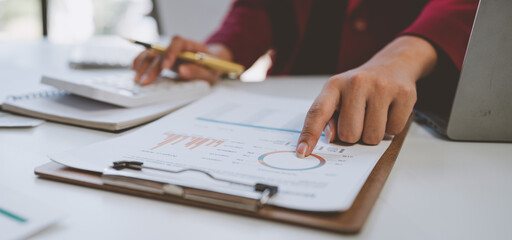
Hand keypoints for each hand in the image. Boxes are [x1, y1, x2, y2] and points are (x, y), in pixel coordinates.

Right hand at [131, 36, 229, 84]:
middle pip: (161, 51)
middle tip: (146, 81)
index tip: (165, 67)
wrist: (213, 63)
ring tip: (137, 78)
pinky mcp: (165, 59)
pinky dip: (141, 62)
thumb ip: (198, 71)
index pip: (178, 43)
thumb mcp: (211, 72)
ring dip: (143, 65)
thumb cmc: (212, 67)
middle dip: (152, 67)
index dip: (170, 53)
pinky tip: (134, 69)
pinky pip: (150, 57)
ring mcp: (170, 53)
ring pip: (153, 53)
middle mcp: (178, 47)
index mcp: (191, 46)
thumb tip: (182, 71)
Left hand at [296, 36, 437, 157]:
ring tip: (374, 116)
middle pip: (349, 134)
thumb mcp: (339, 96)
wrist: (393, 64)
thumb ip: (329, 118)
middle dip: (353, 136)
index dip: (309, 135)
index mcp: (335, 85)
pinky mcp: (404, 94)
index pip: (317, 112)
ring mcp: (382, 87)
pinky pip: (394, 130)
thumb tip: (332, 137)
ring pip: (372, 136)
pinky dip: (391, 128)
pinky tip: (389, 111)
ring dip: (372, 134)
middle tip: (359, 121)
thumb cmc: (361, 87)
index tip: (302, 152)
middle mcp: (357, 82)